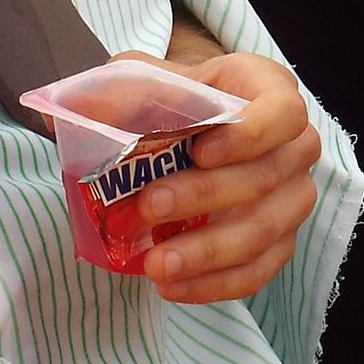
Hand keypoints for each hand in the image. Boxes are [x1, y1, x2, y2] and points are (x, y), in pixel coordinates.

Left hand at [116, 50, 320, 303]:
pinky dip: (215, 283)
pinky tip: (172, 286)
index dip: (249, 135)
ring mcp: (292, 196)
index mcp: (271, 91)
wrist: (197, 119)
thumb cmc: (175, 96)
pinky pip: (258, 270)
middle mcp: (295, 146)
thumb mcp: (146, 78)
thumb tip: (68, 118)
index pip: (283, 113)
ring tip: (156, 265)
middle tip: (149, 206)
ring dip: (208, 253)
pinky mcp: (280, 239)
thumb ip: (118, 90)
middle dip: (204, 197)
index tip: (200, 151)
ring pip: (264, 232)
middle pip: (266, 178)